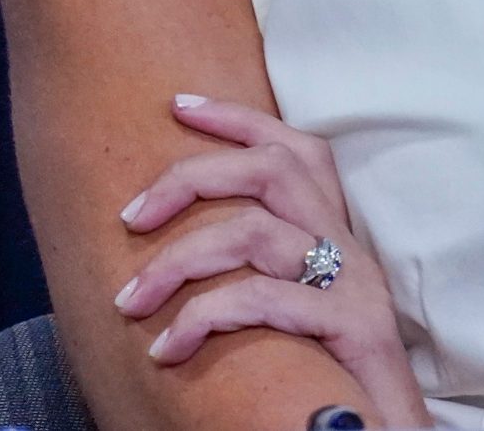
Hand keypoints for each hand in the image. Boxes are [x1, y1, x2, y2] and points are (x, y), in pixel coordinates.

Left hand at [115, 95, 428, 426]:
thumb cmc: (329, 378)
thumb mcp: (292, 312)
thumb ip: (256, 276)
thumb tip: (175, 245)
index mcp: (334, 236)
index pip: (295, 149)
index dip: (239, 119)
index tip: (179, 105)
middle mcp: (350, 249)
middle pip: (274, 171)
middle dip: (191, 178)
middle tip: (129, 218)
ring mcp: (355, 287)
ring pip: (257, 234)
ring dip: (177, 262)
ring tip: (128, 304)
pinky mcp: (353, 330)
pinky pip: (269, 301)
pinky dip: (205, 317)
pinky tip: (168, 348)